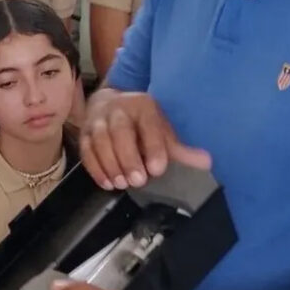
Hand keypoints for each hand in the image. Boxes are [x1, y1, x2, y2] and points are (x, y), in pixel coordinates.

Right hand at [81, 90, 210, 190]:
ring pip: (99, 140)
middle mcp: (118, 109)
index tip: (158, 169)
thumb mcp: (161, 130)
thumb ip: (179, 149)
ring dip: (110, 164)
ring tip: (121, 184)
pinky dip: (95, 168)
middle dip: (128, 157)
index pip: (149, 125)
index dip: (153, 147)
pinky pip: (86, 150)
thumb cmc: (140, 123)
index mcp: (143, 106)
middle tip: (138, 181)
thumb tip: (206, 162)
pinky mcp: (84, 133)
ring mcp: (98, 120)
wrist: (109, 105)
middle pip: (120, 131)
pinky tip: (106, 182)